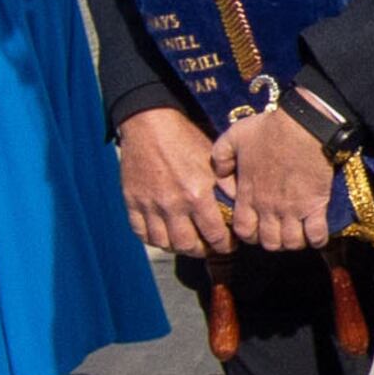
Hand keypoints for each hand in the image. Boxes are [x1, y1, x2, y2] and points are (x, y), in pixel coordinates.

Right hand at [119, 106, 228, 256]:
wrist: (150, 124)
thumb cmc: (186, 139)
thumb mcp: (214, 160)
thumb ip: (227, 185)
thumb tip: (241, 207)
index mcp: (197, 194)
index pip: (215, 235)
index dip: (225, 245)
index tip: (229, 244)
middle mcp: (173, 204)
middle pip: (187, 245)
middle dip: (202, 250)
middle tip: (208, 246)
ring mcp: (149, 204)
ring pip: (163, 243)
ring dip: (177, 247)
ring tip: (187, 242)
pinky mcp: (131, 201)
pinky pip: (140, 232)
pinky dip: (153, 238)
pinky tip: (164, 235)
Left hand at [217, 106, 336, 250]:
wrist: (303, 124)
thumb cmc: (268, 129)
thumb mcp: (233, 137)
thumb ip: (221, 159)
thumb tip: (220, 178)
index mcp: (248, 194)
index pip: (244, 231)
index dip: (249, 234)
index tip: (257, 228)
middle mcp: (268, 207)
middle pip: (268, 242)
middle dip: (272, 241)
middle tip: (278, 232)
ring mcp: (293, 209)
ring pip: (291, 243)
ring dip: (293, 242)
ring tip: (297, 234)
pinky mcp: (316, 205)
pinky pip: (316, 235)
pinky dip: (317, 240)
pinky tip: (317, 235)